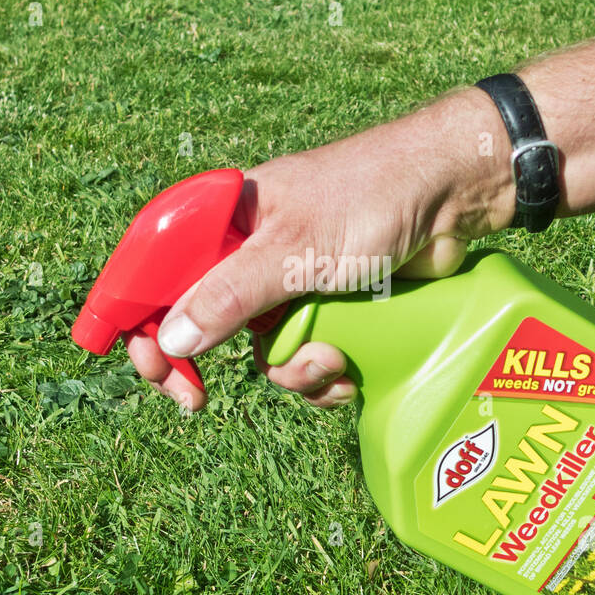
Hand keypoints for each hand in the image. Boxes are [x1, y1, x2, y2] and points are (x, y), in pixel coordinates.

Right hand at [124, 88, 513, 409]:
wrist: (453, 194)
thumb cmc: (369, 197)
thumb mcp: (292, 250)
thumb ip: (228, 294)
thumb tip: (171, 338)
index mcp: (227, 220)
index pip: (158, 270)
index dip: (141, 318)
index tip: (146, 364)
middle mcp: (252, 251)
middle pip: (202, 321)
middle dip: (204, 364)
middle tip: (196, 400)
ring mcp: (293, 282)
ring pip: (260, 350)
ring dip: (290, 370)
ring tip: (328, 363)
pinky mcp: (333, 308)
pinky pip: (305, 357)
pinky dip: (323, 373)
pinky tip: (350, 372)